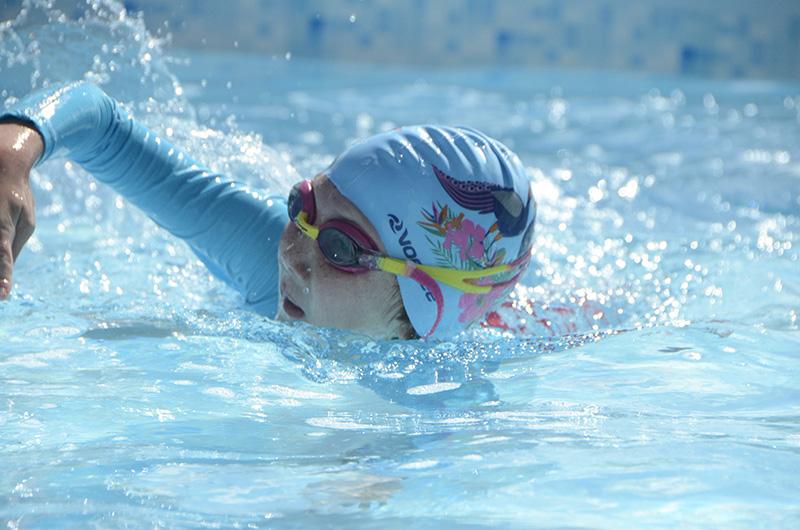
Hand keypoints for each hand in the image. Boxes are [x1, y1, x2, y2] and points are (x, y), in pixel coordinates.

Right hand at [0, 120, 42, 299]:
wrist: (1, 164)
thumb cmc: (17, 198)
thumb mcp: (26, 222)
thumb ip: (13, 248)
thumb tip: (5, 277)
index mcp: (2, 227)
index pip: (2, 257)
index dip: (3, 278)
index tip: (3, 296)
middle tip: (1, 294)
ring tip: (3, 285)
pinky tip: (2, 263)